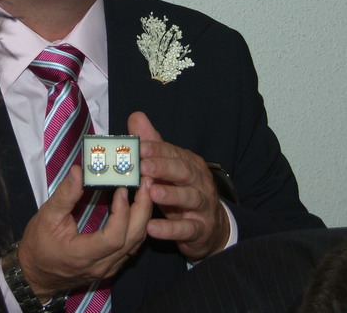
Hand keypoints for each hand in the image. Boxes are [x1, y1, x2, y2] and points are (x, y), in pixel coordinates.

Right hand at [17, 165, 152, 300]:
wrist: (36, 274)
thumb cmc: (39, 245)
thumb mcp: (46, 217)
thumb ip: (65, 195)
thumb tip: (79, 171)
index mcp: (84, 255)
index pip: (114, 238)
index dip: (123, 213)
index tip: (122, 189)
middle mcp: (101, 265)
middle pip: (133, 239)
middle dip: (143, 209)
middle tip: (146, 182)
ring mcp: (109, 267)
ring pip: (137, 243)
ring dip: (144, 216)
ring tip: (146, 190)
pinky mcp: (112, 265)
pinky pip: (132, 246)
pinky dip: (139, 225)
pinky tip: (139, 207)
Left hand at [128, 110, 229, 260]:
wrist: (209, 227)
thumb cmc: (182, 191)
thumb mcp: (168, 167)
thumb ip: (153, 144)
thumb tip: (136, 116)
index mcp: (189, 164)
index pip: (173, 153)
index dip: (157, 149)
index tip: (138, 147)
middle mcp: (199, 182)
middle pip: (184, 172)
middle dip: (164, 168)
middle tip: (144, 166)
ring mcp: (202, 206)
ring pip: (189, 198)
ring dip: (171, 195)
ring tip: (152, 193)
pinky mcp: (200, 229)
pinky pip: (186, 229)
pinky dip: (170, 229)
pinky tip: (152, 228)